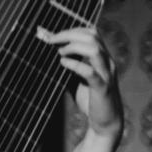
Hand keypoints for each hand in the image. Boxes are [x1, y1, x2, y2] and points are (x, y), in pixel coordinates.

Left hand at [36, 25, 119, 140]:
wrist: (105, 122)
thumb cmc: (89, 97)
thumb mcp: (74, 76)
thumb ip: (65, 62)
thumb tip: (44, 50)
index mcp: (102, 57)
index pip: (91, 32)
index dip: (71, 29)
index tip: (52, 35)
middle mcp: (107, 62)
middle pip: (92, 36)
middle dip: (69, 34)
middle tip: (51, 41)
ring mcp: (106, 74)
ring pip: (95, 50)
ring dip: (73, 47)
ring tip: (59, 53)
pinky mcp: (102, 88)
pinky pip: (91, 72)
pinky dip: (75, 65)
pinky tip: (63, 63)